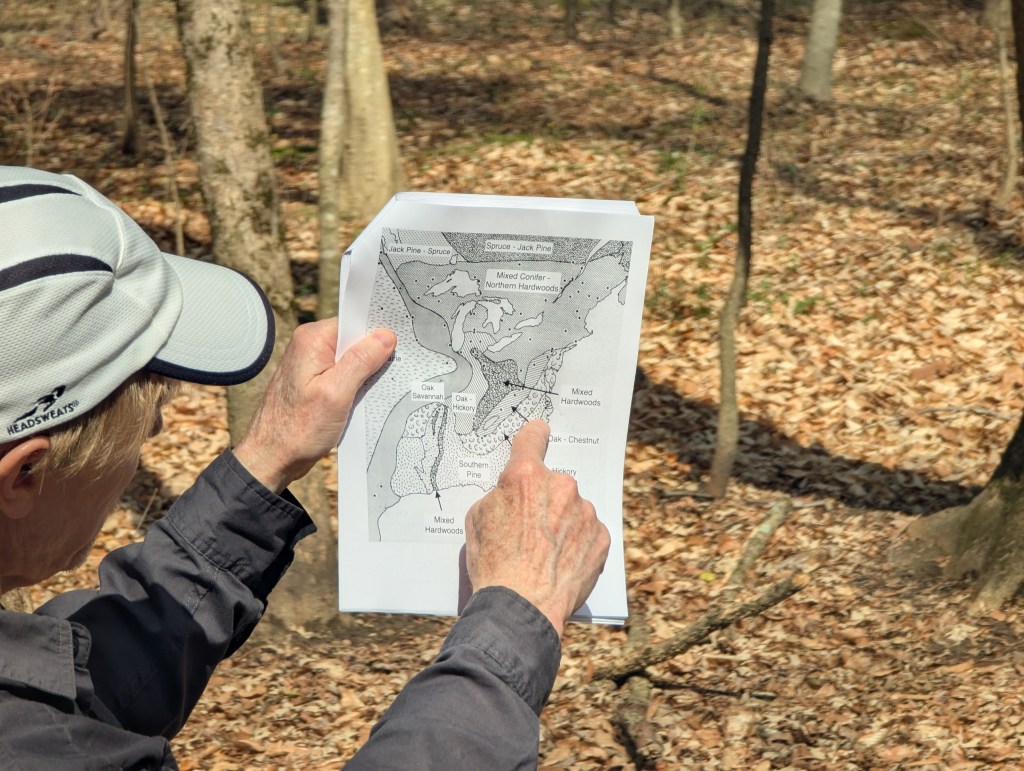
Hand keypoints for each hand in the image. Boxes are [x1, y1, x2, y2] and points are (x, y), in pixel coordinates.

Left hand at [235, 319, 395, 492]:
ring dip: (365, 375)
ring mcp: (311, 364)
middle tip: (387, 374)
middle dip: (374, 356)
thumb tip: (385, 336)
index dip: (378, 334)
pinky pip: (344, 375)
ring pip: (352, 360)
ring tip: (373, 391)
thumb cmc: (297, 430)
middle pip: (354, 340)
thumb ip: (361, 361)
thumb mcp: (336, 394)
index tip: (399, 346)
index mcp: (312, 340)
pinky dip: (356, 386)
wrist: (272, 458)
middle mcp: (309, 346)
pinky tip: (362, 400)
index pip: (354, 323)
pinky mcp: (315, 382)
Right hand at [464, 420, 609, 637]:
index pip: (532, 439)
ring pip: (572, 508)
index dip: (533, 435)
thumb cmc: (494, 565)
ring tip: (545, 553)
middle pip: (553, 482)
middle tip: (530, 529)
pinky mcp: (600, 536)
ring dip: (562, 522)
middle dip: (543, 499)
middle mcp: (560, 486)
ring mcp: (584, 511)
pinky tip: (561, 562)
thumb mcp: (477, 519)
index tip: (539, 432)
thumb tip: (511, 493)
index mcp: (525, 476)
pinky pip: (588, 531)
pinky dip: (578, 542)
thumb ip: (500, 495)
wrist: (521, 606)